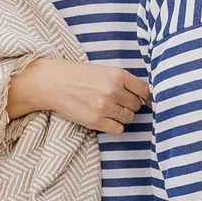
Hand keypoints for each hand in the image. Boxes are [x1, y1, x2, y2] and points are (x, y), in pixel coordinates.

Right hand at [7, 58, 152, 135]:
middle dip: (130, 106)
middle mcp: (114, 90)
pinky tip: (106, 120)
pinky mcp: (96, 120)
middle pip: (136, 105)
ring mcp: (105, 106)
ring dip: (122, 116)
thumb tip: (143, 96)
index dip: (148, 98)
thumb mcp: (103, 71)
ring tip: (108, 110)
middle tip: (118, 103)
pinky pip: (118, 129)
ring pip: (129, 118)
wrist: (52, 82)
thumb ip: (122, 81)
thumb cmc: (77, 76)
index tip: (148, 102)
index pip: (145, 90)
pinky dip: (115, 127)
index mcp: (117, 75)